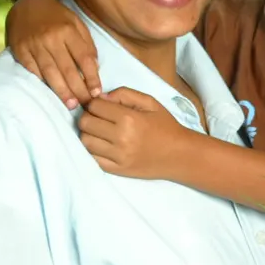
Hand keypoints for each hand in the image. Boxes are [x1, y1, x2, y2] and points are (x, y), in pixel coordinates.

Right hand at [6, 0, 99, 109]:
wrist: (27, 3)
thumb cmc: (57, 17)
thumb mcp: (76, 23)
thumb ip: (87, 44)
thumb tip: (94, 68)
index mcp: (68, 30)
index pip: (84, 58)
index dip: (91, 77)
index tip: (96, 92)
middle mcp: (51, 38)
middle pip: (68, 69)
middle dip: (79, 90)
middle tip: (86, 104)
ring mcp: (34, 44)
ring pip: (50, 73)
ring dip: (62, 91)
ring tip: (71, 104)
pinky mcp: (20, 49)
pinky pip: (32, 70)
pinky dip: (42, 82)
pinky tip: (50, 92)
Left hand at [78, 88, 196, 178]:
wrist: (179, 155)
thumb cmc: (165, 126)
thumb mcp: (150, 103)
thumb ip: (124, 94)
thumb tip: (101, 97)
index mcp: (129, 118)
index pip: (94, 106)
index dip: (94, 103)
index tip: (101, 106)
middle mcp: (121, 137)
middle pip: (85, 123)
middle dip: (88, 117)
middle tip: (98, 118)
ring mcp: (118, 156)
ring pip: (85, 141)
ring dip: (88, 134)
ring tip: (99, 132)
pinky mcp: (116, 170)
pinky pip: (92, 158)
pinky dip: (92, 150)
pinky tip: (101, 145)